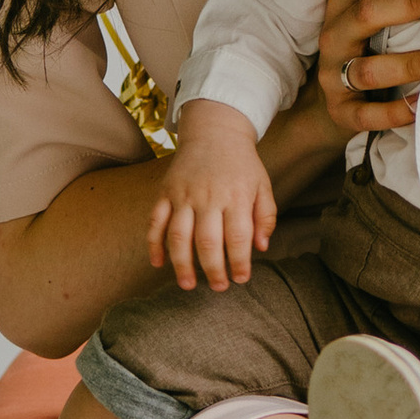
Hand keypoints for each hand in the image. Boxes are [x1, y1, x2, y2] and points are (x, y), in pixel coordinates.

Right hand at [148, 103, 276, 292]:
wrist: (215, 131)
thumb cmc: (242, 164)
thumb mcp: (263, 186)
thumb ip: (265, 217)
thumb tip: (261, 247)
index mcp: (235, 196)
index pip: (238, 236)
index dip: (239, 261)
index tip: (241, 278)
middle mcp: (208, 197)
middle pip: (207, 241)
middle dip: (212, 270)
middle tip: (218, 287)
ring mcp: (183, 195)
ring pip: (178, 235)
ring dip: (181, 264)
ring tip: (187, 285)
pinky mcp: (165, 192)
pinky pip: (155, 221)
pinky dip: (153, 244)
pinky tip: (157, 263)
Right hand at [314, 0, 419, 137]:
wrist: (336, 103)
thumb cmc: (369, 51)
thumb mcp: (375, 21)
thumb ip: (403, 0)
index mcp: (342, 5)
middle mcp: (335, 36)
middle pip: (366, 13)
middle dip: (410, 3)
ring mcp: (334, 75)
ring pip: (367, 69)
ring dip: (406, 64)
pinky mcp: (342, 111)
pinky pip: (368, 114)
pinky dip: (397, 111)